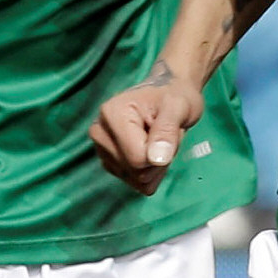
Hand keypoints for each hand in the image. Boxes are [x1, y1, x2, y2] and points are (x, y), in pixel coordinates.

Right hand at [91, 73, 204, 195]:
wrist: (167, 94)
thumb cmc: (174, 96)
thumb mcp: (179, 107)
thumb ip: (166, 131)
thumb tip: (156, 159)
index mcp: (112, 114)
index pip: (137, 158)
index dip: (160, 153)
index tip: (168, 131)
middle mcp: (99, 132)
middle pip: (135, 171)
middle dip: (159, 160)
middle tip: (166, 136)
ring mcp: (101, 149)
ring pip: (136, 180)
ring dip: (156, 166)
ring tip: (159, 141)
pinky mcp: (108, 162)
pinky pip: (136, 183)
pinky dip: (150, 171)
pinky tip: (151, 150)